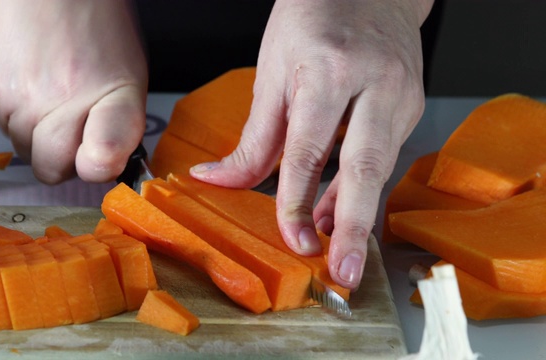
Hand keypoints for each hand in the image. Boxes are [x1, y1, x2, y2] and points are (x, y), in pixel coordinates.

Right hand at [0, 0, 147, 183]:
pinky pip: (3, 125)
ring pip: (23, 149)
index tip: (102, 156)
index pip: (99, 164)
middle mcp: (54, 104)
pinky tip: (34, 86)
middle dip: (65, 158)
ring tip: (55, 95)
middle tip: (77, 127)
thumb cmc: (96, 25)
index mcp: (103, 99)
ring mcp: (14, 98)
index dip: (100, 168)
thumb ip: (122, 128)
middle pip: (50, 169)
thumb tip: (106, 167)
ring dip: (39, 135)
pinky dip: (20, 116)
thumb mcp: (130, 77)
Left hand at [190, 0, 433, 289]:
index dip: (297, 198)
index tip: (291, 236)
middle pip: (365, 166)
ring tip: (334, 251)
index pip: (309, 147)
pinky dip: (357, 188)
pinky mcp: (411, 106)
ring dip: (352, 213)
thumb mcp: (272, 71)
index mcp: (328, 68)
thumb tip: (217, 180)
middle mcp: (374, 82)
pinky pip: (383, 158)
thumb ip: (254, 136)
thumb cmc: (314, 19)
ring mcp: (400, 94)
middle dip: (351, 226)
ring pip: (378, 168)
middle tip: (343, 272)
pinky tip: (338, 210)